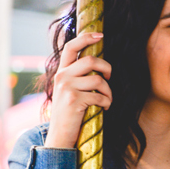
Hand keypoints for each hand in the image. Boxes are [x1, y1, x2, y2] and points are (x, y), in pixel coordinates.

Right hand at [46, 32, 110, 150]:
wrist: (60, 134)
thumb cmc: (71, 112)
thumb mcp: (70, 90)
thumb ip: (79, 76)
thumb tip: (98, 64)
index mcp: (61, 71)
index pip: (71, 47)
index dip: (86, 38)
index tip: (100, 35)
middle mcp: (62, 76)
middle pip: (90, 60)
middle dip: (106, 68)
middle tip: (109, 77)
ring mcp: (66, 87)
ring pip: (98, 79)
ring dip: (109, 91)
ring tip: (107, 99)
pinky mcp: (73, 100)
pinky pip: (100, 96)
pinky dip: (107, 102)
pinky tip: (104, 108)